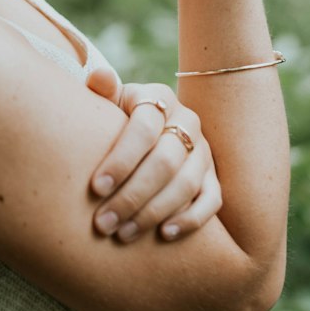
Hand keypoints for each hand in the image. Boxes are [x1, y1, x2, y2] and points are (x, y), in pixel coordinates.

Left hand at [84, 67, 221, 242]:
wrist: (147, 134)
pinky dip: (190, 219)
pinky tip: (164, 234)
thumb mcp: (110, 102)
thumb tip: (100, 76)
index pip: (144, 128)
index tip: (96, 188)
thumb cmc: (118, 119)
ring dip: (154, 212)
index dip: (121, 159)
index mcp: (159, 98)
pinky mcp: (214, 177)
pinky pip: (212, 201)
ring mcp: (204, 151)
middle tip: (104, 222)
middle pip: (165, 161)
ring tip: (124, 233)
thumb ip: (103, 90)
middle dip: (132, 195)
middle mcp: (187, 121)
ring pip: (186, 184)